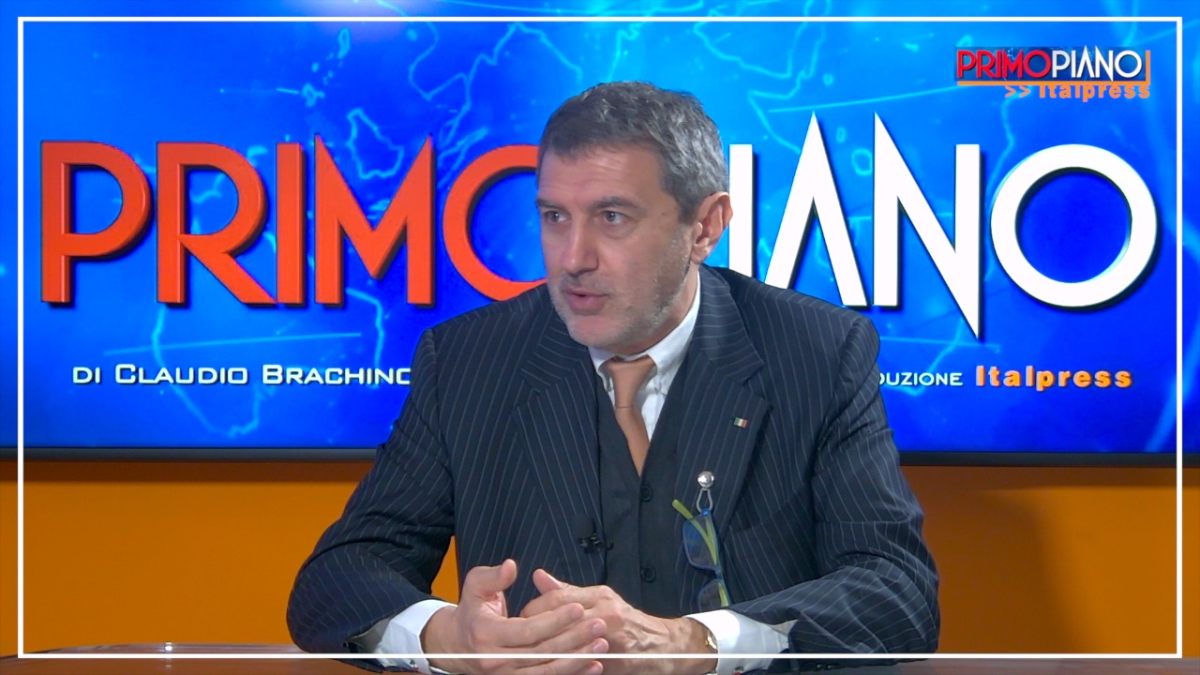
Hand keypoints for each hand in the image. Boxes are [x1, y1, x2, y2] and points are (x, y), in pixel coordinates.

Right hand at [423, 560, 608, 674]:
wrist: (457, 645)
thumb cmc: (471, 612)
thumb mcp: (475, 587)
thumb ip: (493, 576)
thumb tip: (511, 566)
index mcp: (486, 635)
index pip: (526, 630)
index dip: (554, 620)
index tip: (578, 607)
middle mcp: (496, 661)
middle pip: (542, 652)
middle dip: (574, 639)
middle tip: (599, 624)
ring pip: (548, 670)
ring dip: (578, 659)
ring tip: (602, 644)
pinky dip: (573, 673)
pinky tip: (593, 665)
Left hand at [521, 570, 716, 674]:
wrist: (666, 647)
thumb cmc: (628, 622)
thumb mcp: (600, 600)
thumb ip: (568, 592)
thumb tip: (538, 576)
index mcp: (599, 597)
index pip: (557, 599)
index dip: (533, 610)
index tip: (517, 618)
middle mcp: (606, 615)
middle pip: (559, 621)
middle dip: (534, 633)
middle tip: (517, 641)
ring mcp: (612, 641)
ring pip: (568, 645)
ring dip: (547, 652)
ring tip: (531, 657)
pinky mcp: (616, 663)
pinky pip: (584, 664)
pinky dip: (567, 666)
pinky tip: (553, 667)